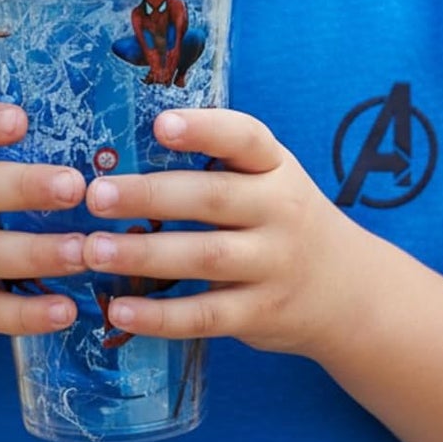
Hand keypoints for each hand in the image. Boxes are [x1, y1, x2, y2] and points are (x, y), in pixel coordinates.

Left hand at [80, 109, 347, 355]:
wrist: (350, 291)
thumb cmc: (284, 219)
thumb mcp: (270, 179)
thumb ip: (219, 163)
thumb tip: (127, 147)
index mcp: (276, 167)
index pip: (245, 138)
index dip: (204, 128)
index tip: (160, 124)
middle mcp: (280, 211)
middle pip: (213, 198)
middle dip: (151, 195)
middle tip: (96, 195)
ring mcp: (273, 265)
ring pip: (205, 257)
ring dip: (144, 255)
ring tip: (92, 250)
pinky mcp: (262, 313)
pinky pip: (206, 315)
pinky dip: (161, 316)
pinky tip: (120, 310)